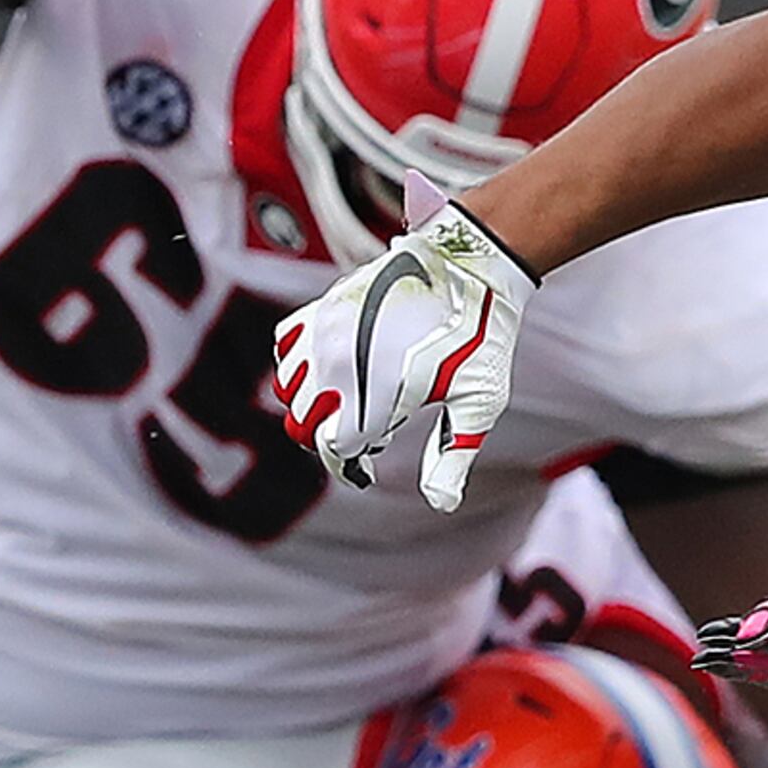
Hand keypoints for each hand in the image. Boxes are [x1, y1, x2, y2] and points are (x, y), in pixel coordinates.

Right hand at [267, 204, 535, 508]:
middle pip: (302, 425)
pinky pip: (286, 344)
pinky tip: (334, 367)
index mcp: (377, 395)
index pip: (333, 449)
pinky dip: (300, 362)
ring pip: (288, 388)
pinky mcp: (324, 305)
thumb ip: (453, 456)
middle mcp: (342, 365)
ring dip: (311, 402)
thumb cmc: (481, 337)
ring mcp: (327, 331)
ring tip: (351, 401)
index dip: (350, 467)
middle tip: (366, 433)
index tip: (368, 469)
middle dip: (328, 437)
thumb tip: (441, 503)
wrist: (469, 264)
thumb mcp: (479, 403)